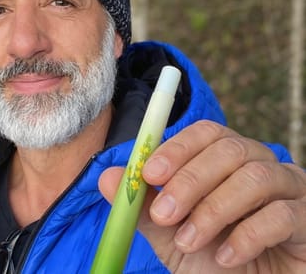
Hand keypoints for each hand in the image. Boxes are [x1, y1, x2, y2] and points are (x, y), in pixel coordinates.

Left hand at [99, 120, 305, 272]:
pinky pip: (281, 214)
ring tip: (189, 240)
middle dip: (190, 179)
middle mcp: (259, 163)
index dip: (176, 148)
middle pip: (228, 148)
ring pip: (254, 176)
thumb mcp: (170, 236)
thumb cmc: (214, 260)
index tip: (149, 173)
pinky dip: (247, 235)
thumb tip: (106, 177)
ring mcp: (289, 188)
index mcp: (226, 159)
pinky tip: (227, 257)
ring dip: (214, 208)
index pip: (204, 133)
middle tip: (163, 214)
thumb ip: (141, 207)